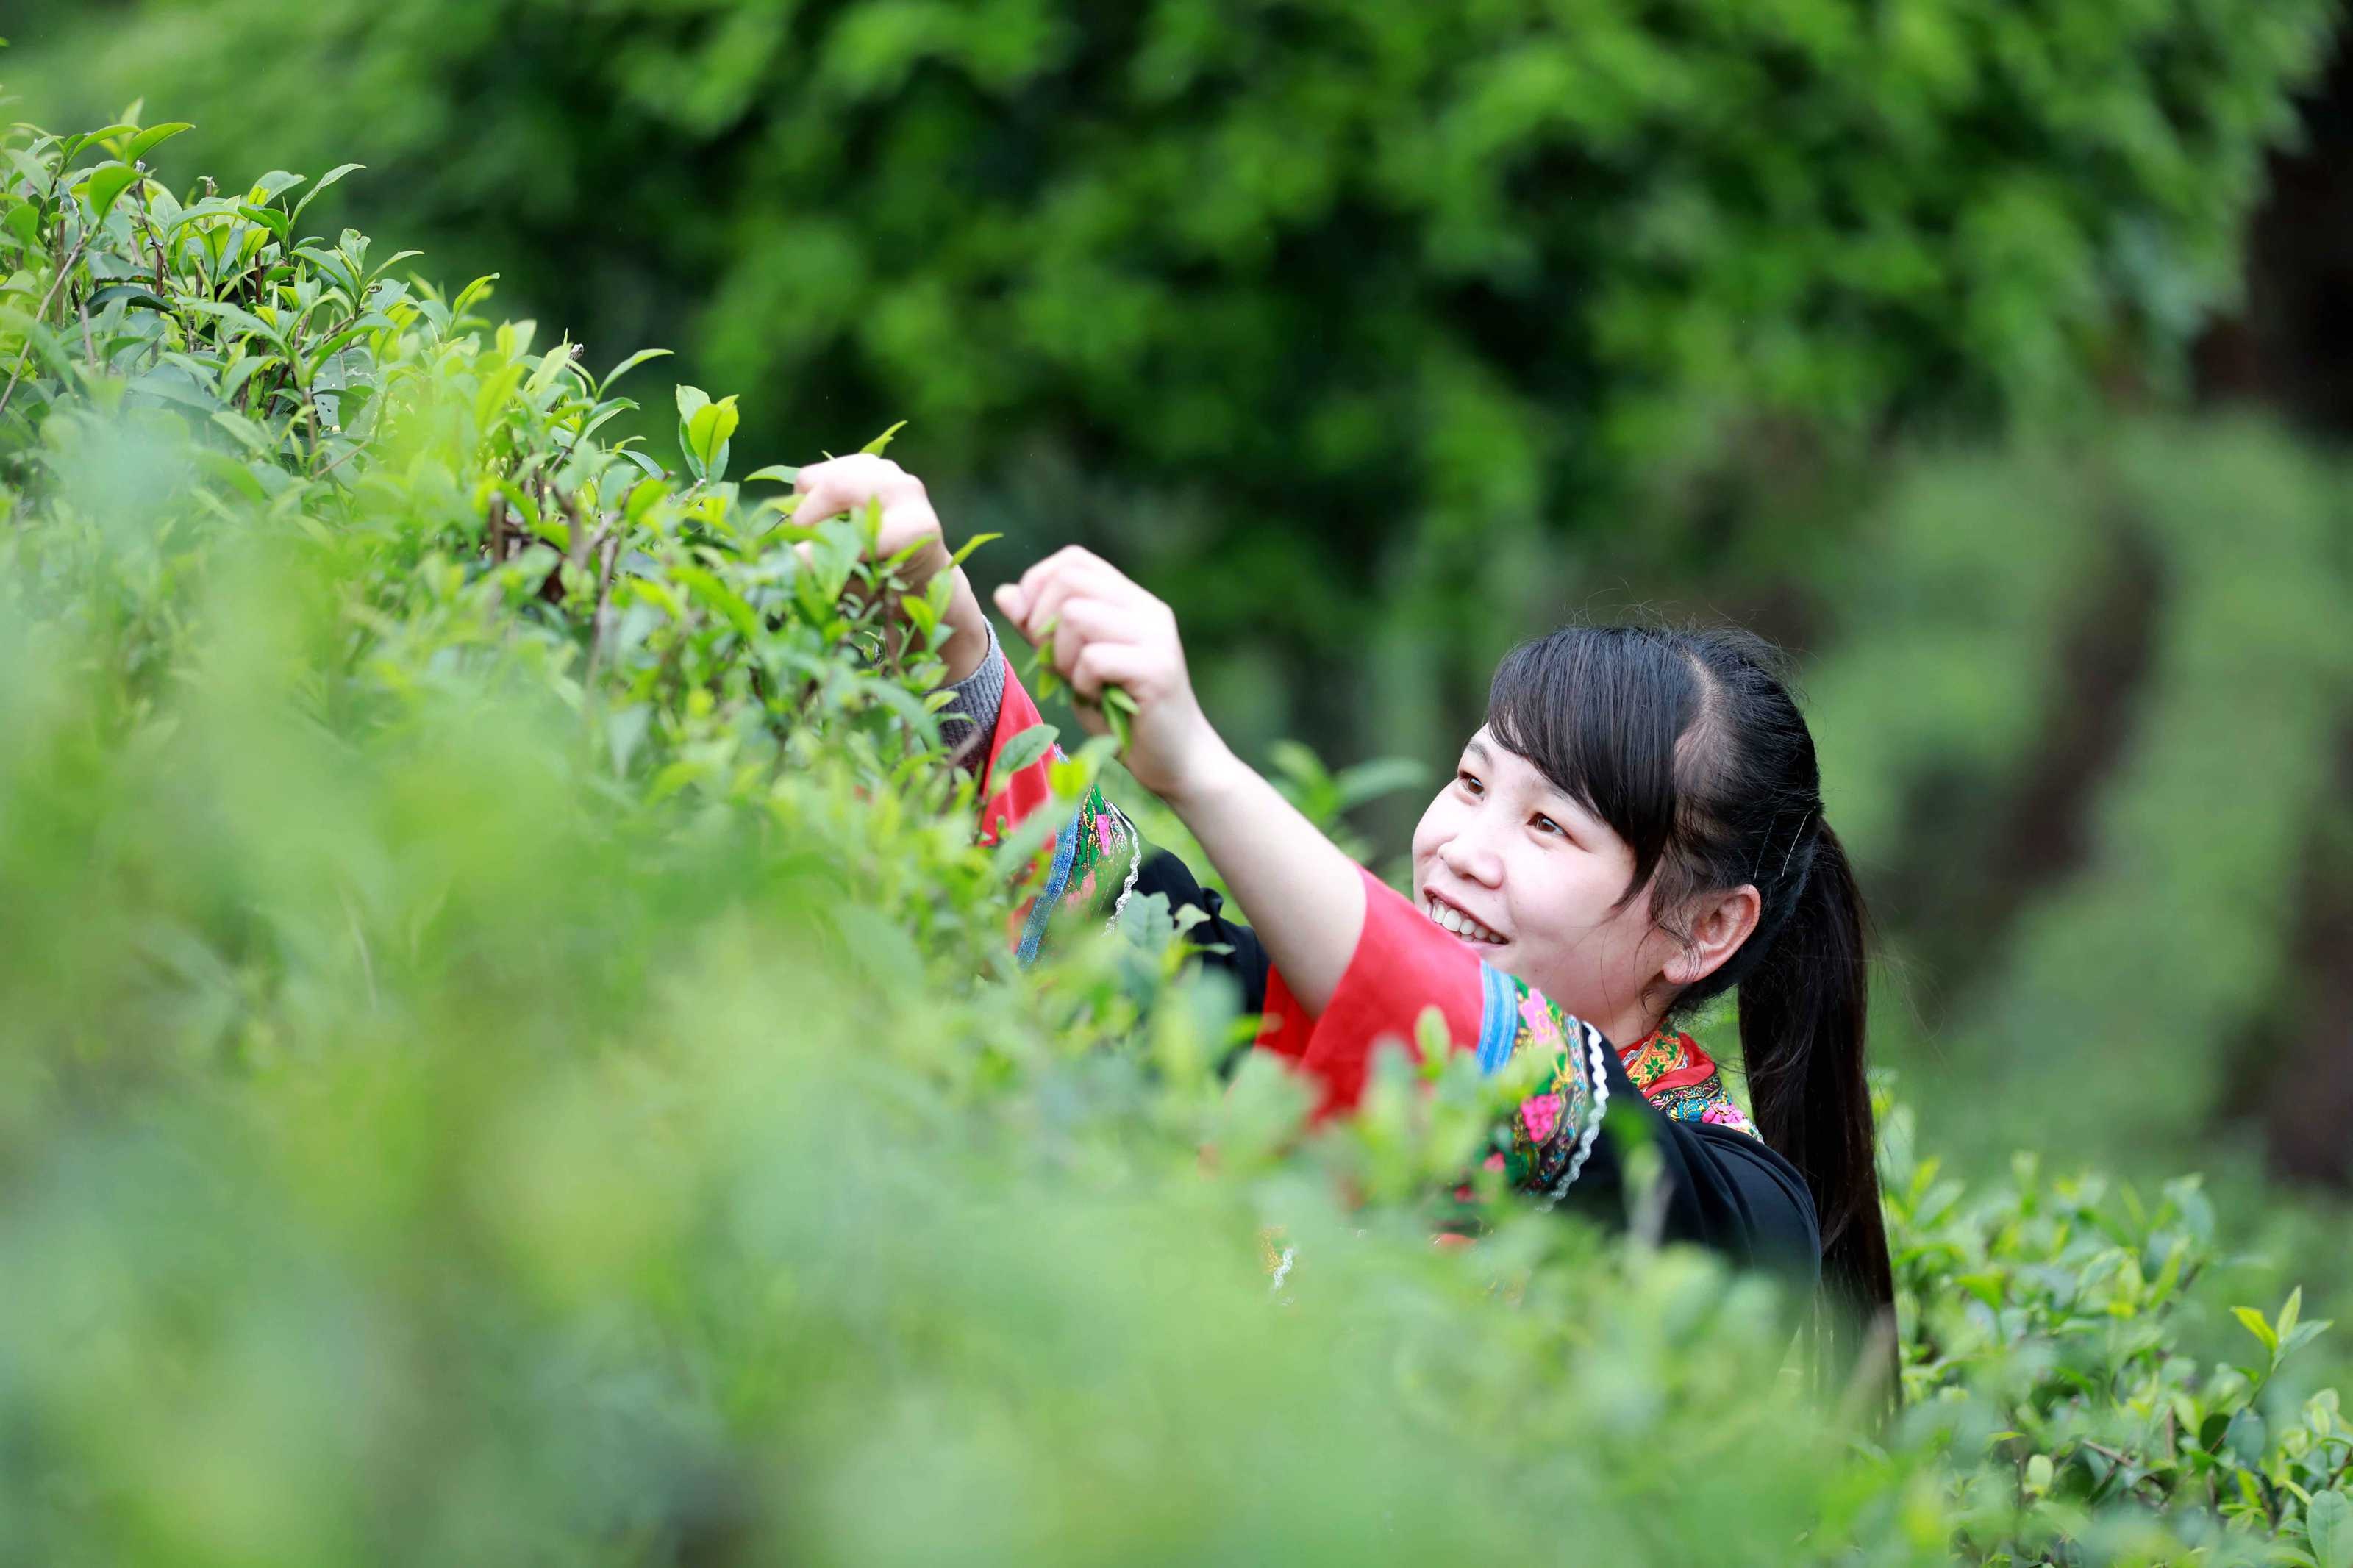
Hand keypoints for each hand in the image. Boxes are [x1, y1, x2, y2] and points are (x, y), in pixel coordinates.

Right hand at [790, 453, 990, 682]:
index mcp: (915, 527)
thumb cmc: (892, 584)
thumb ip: (833, 578)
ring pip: (819, 478)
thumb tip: (790, 567)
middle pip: (835, 488)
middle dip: (805, 521)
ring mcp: (885, 470)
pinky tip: (824, 520)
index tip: (793, 566)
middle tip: (796, 547)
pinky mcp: (866, 463)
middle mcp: (904, 489)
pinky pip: (817, 474)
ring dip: (803, 509)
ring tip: (814, 535)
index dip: (820, 552)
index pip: (859, 534)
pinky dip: (807, 499)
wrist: (918, 563)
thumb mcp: (868, 592)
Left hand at [993, 546, 1232, 804]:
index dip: (1038, 584)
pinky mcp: (1157, 669)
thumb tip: (1005, 592)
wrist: (1174, 760)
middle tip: (1056, 664)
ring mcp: (1156, 636)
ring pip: (1076, 615)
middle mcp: (1147, 608)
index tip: (1031, 627)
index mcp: (1130, 600)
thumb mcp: (1070, 665)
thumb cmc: (1120, 714)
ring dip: (1062, 656)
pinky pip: (1093, 658)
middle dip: (1042, 622)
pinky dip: (1082, 682)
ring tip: (1081, 684)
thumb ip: (1041, 629)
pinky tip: (1098, 698)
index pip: (1074, 560)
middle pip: (1069, 581)